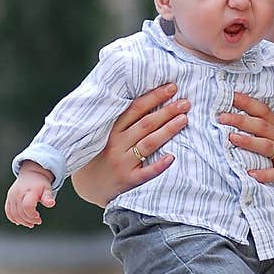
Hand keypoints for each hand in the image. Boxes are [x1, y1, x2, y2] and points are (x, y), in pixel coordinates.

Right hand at [5, 166, 55, 227]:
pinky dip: (13, 218)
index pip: (27, 206)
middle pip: (21, 212)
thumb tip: (51, 203)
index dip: (32, 215)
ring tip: (30, 223)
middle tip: (37, 221)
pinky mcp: (9, 198)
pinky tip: (20, 222)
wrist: (31, 174)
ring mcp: (12, 196)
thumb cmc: (40, 184)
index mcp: (29, 191)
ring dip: (22, 221)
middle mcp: (19, 193)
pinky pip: (8, 211)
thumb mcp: (47, 189)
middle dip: (30, 220)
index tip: (39, 216)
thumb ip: (48, 197)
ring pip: (14, 214)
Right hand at [71, 83, 188, 206]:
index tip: (172, 88)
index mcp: (112, 130)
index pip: (136, 109)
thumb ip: (124, 120)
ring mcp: (123, 163)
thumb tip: (151, 99)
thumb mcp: (105, 134)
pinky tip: (172, 156)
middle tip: (185, 103)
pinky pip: (146, 173)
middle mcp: (117, 144)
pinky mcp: (128, 180)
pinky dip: (159, 165)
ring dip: (167, 130)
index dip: (154, 97)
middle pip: (145, 124)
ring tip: (184, 119)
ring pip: (148, 144)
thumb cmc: (101, 155)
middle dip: (166, 111)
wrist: (88, 185)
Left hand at [217, 91, 273, 194]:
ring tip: (231, 138)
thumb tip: (259, 136)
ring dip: (247, 141)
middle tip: (221, 116)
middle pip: (260, 125)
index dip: (247, 103)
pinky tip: (251, 174)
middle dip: (240, 120)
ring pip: (265, 145)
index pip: (264, 112)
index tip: (231, 95)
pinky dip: (263, 174)